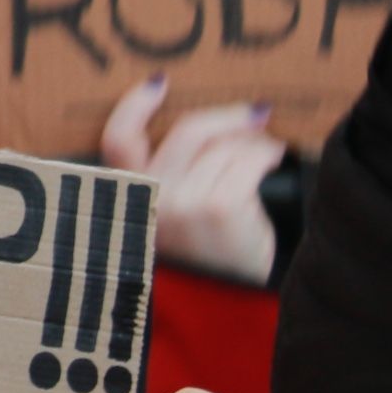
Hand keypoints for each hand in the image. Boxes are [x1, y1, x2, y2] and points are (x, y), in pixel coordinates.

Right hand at [105, 76, 288, 285]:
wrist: (231, 309)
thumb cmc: (209, 265)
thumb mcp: (177, 224)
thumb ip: (174, 183)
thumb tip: (214, 131)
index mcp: (132, 201)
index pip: (118, 141)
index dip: (135, 107)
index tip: (158, 83)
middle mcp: (151, 200)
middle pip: (187, 132)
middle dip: (227, 117)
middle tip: (254, 114)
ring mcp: (183, 203)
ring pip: (225, 147)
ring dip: (256, 144)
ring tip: (270, 154)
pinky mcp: (218, 207)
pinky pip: (247, 161)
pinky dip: (267, 156)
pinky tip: (274, 161)